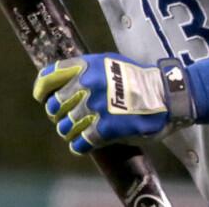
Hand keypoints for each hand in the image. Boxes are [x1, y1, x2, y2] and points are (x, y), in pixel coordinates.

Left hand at [33, 53, 189, 153]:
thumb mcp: (108, 63)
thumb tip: (62, 84)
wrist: (166, 95)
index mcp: (86, 66)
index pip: (50, 76)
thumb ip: (85, 71)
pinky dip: (79, 145)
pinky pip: (81, 141)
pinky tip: (82, 145)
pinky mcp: (106, 127)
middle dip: (57, 114)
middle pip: (55, 105)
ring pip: (65, 125)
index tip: (41, 98)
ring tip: (74, 133)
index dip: (41, 89)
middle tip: (63, 119)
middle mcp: (87, 84)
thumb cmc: (137, 78)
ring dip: (67, 131)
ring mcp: (96, 106)